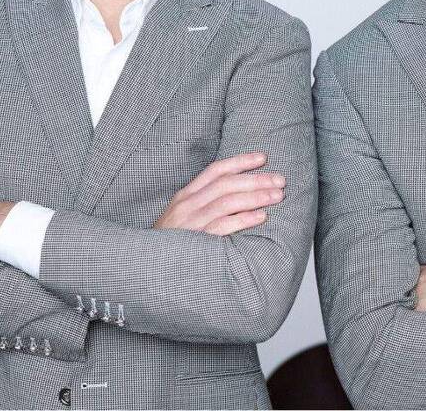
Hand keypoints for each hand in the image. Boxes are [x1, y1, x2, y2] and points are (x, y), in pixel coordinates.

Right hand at [155, 152, 284, 235]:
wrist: (146, 267)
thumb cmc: (171, 242)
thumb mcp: (182, 215)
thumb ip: (204, 202)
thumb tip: (239, 192)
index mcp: (186, 196)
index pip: (216, 170)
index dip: (240, 162)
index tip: (263, 157)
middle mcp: (188, 205)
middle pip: (226, 184)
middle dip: (256, 179)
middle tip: (280, 180)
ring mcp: (191, 223)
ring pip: (227, 203)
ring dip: (255, 197)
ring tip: (277, 196)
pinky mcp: (195, 242)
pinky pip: (222, 227)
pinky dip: (243, 220)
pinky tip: (261, 217)